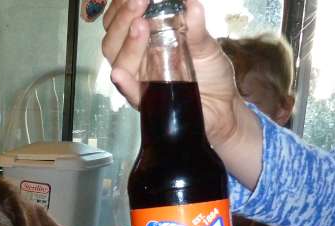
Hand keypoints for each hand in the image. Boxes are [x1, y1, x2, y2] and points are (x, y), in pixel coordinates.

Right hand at [101, 0, 243, 148]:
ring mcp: (139, 79)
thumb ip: (195, 25)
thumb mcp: (206, 44)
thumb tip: (191, 3)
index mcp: (145, 39)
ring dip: (127, 42)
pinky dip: (124, 83)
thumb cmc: (210, 74)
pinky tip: (120, 74)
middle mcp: (136, 58)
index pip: (120, 19)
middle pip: (113, 38)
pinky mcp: (147, 100)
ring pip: (118, 61)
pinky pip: (129, 92)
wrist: (221, 107)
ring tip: (141, 25)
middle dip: (123, 18)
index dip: (121, 6)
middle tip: (139, 1)